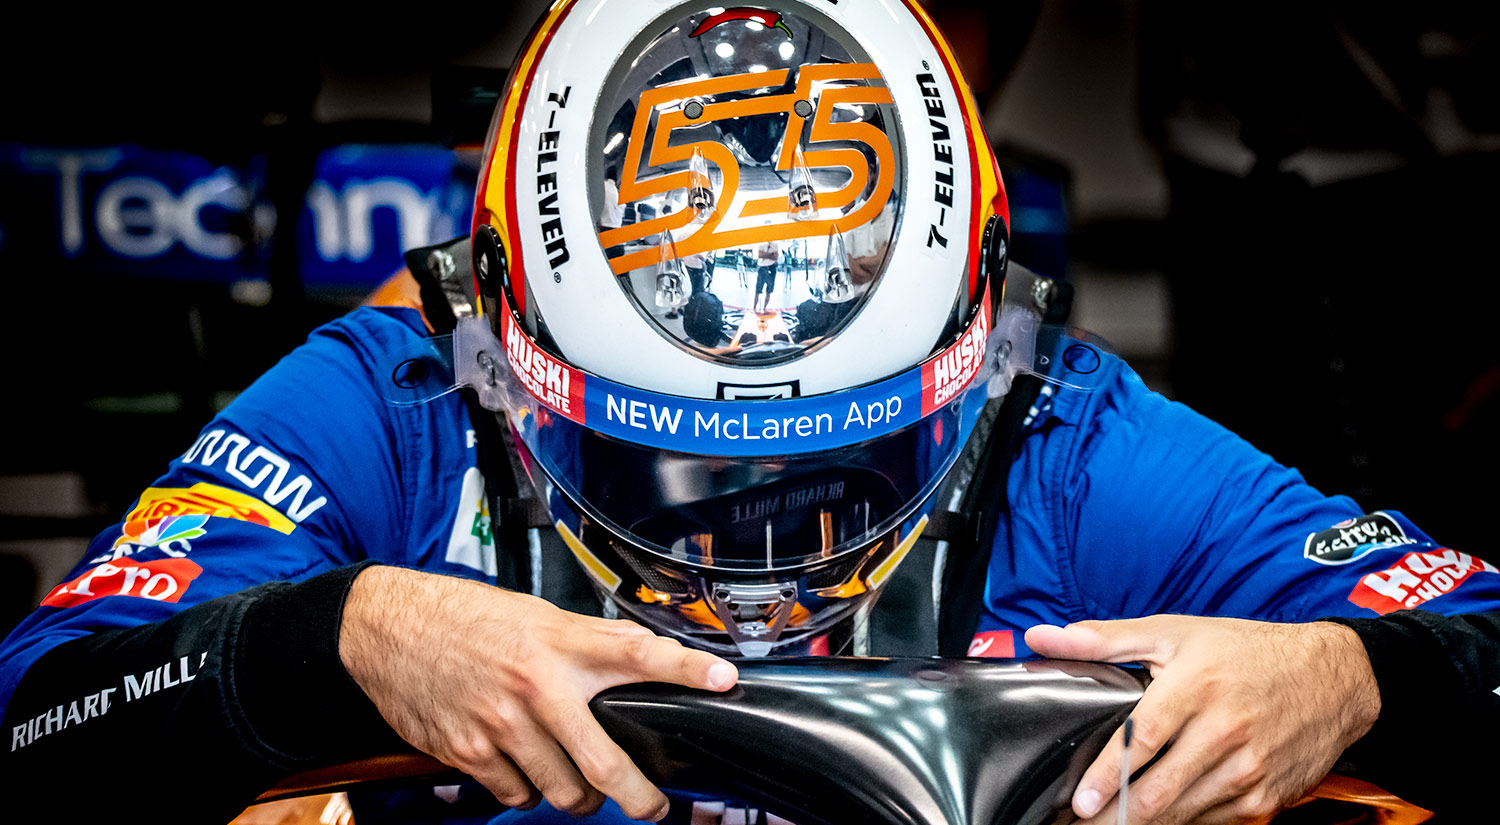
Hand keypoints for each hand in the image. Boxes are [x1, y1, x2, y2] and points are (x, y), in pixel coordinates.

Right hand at [340, 566, 737, 819]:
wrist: (388, 627)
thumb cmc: (464, 619)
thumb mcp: (536, 616)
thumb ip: (587, 641)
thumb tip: (641, 654)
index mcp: (560, 643)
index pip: (638, 652)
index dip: (686, 667)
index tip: (725, 677)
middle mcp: (536, 686)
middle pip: (604, 760)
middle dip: (637, 796)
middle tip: (653, 807)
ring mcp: (502, 724)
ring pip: (561, 790)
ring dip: (579, 799)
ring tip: (582, 790)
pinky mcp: (469, 751)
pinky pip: (515, 794)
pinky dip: (527, 793)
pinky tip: (527, 773)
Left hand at [1025, 616, 1378, 824]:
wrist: (1334, 679)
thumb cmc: (1246, 652)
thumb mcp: (1175, 632)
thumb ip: (1104, 639)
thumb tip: (1043, 638)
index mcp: (1198, 686)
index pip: (1142, 739)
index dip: (1108, 774)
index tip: (1082, 799)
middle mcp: (1226, 732)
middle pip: (1161, 789)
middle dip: (1117, 813)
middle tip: (1084, 821)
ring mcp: (1249, 769)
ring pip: (1184, 812)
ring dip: (1145, 823)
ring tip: (1108, 823)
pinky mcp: (1266, 796)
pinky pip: (1212, 820)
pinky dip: (1181, 822)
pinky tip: (1156, 820)